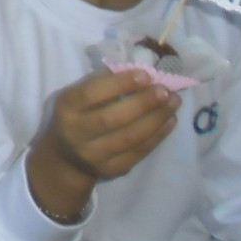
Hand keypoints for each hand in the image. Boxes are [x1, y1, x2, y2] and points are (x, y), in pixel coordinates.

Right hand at [26, 68, 177, 221]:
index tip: (145, 75)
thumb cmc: (77, 115)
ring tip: (173, 102)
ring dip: (156, 118)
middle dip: (143, 103)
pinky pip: (138, 152)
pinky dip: (158, 135)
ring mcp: (94, 155)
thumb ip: (102, 83)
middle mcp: (76, 133)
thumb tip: (139, 71)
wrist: (67, 158)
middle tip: (165, 90)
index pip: (91, 94)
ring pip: (130, 137)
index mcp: (66, 108)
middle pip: (112, 118)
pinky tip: (169, 120)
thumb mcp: (78, 96)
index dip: (120, 84)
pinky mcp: (111, 169)